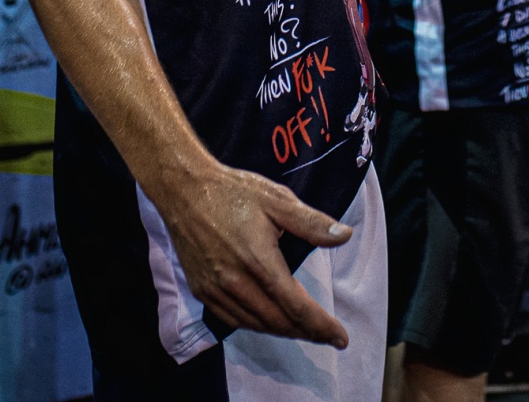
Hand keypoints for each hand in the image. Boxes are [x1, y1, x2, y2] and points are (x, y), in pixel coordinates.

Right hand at [158, 161, 354, 343]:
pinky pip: (233, 319)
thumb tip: (345, 236)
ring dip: (283, 331)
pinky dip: (256, 325)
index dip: (321, 326)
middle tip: (328, 336)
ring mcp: (215, 289)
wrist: (184, 191)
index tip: (341, 338)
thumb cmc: (234, 192)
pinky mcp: (201, 290)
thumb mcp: (278, 200)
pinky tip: (270, 320)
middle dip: (307, 332)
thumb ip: (311, 222)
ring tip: (304, 330)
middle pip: (278, 322)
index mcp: (259, 261)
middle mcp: (235, 282)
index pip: (296, 306)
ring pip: (256, 324)